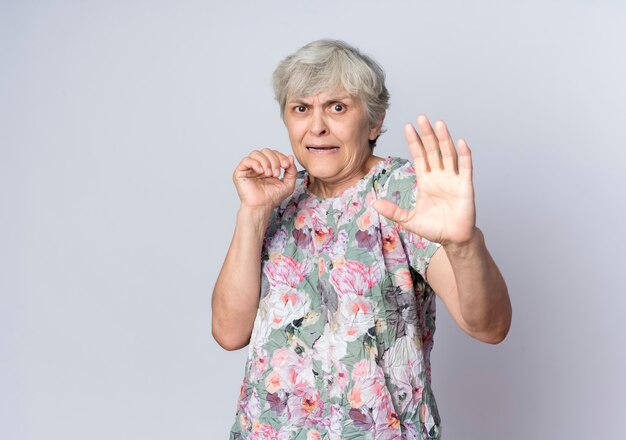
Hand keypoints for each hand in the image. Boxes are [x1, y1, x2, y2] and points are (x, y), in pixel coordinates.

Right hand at [233, 148, 297, 212]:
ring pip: (256, 153)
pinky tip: (260, 171)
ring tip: (268, 174)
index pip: (273, 153)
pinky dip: (255, 163)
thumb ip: (291, 170)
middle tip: (276, 173)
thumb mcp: (288, 184)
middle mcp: (258, 166)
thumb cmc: (272, 198)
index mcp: (268, 167)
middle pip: (266, 151)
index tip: (286, 165)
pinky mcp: (240, 172)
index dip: (280, 156)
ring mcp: (248, 169)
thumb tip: (290, 157)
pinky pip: (246, 160)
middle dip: (274, 160)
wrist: (262, 207)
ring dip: (265, 162)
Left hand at [374, 115, 476, 246]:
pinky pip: (465, 168)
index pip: (418, 156)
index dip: (413, 142)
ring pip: (448, 154)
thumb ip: (393, 211)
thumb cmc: (434, 228)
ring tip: (438, 124)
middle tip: (421, 117)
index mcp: (425, 180)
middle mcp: (439, 176)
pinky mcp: (465, 186)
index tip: (407, 126)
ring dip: (444, 139)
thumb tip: (374, 203)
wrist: (453, 239)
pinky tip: (461, 142)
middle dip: (426, 134)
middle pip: (432, 150)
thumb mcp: (409, 220)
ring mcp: (453, 179)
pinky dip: (465, 155)